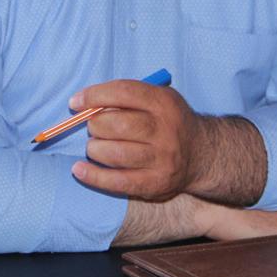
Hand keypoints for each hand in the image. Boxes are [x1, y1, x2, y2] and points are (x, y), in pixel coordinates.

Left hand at [68, 78, 201, 200]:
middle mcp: (165, 130)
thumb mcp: (158, 99)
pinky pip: (117, 181)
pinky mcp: (155, 184)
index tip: (75, 102)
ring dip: (94, 149)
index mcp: (163, 103)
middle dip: (94, 125)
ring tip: (94, 147)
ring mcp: (161, 159)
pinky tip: (79, 170)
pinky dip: (93, 176)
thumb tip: (85, 104)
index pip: (123, 92)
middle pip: (116, 125)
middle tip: (93, 128)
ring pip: (114, 154)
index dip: (94, 95)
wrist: (202, 154)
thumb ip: (126, 98)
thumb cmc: (168, 122)